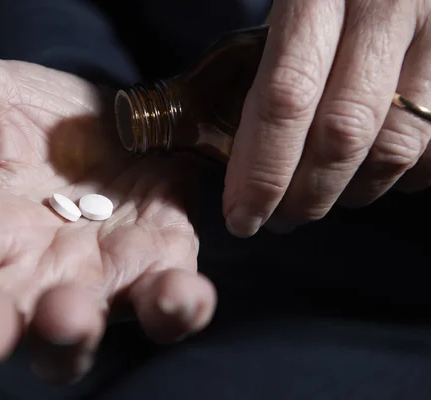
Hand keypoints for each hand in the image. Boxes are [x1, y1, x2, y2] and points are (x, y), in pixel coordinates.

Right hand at [0, 56, 215, 382]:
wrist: (123, 113)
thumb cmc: (45, 114)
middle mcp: (27, 275)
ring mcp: (95, 279)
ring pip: (75, 333)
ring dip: (70, 332)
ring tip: (69, 314)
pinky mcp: (158, 265)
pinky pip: (165, 303)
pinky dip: (175, 307)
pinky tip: (180, 294)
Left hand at [223, 0, 430, 235]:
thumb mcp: (290, 2)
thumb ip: (271, 61)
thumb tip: (243, 151)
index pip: (285, 100)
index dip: (262, 171)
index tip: (243, 215)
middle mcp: (383, 10)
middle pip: (341, 134)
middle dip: (304, 195)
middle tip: (278, 220)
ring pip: (395, 145)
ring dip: (351, 192)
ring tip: (318, 200)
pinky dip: (402, 173)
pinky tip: (372, 176)